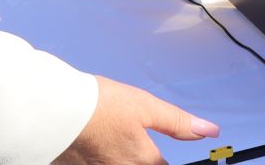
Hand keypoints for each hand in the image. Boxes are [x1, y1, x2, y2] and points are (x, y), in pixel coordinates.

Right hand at [56, 75, 217, 164]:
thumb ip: (178, 122)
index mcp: (142, 159)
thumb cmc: (99, 105)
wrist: (55, 110)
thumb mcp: (146, 106)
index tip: (158, 150)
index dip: (164, 159)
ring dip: (122, 156)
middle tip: (133, 138)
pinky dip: (102, 157)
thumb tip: (209, 130)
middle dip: (144, 158)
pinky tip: (96, 145)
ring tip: (115, 138)